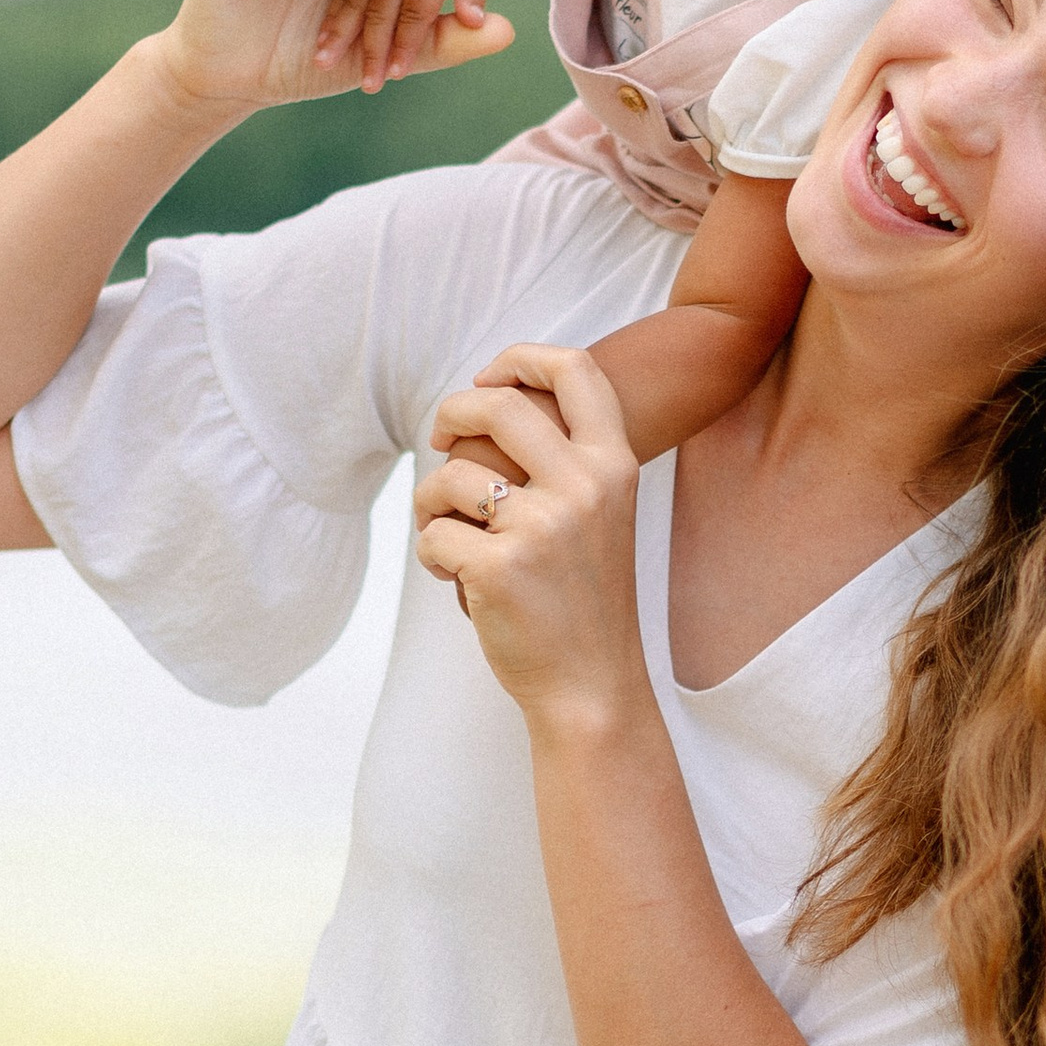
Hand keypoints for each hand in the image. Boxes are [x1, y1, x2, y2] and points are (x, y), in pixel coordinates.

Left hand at [414, 347, 644, 725]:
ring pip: (450, 477)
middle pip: (497, 406)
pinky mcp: (500, 567)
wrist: (592, 686)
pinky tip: (458, 582)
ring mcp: (543, 526)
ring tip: (448, 538)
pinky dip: (432, 557)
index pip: (576, 371)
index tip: (487, 379)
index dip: (522, 358)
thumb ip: (564, 462)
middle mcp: (585, 486)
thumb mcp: (599, 516)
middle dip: (453, 414)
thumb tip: (486, 402)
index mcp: (615, 466)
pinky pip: (432, 536)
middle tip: (442, 439)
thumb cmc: (584, 600)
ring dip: (430, 504)